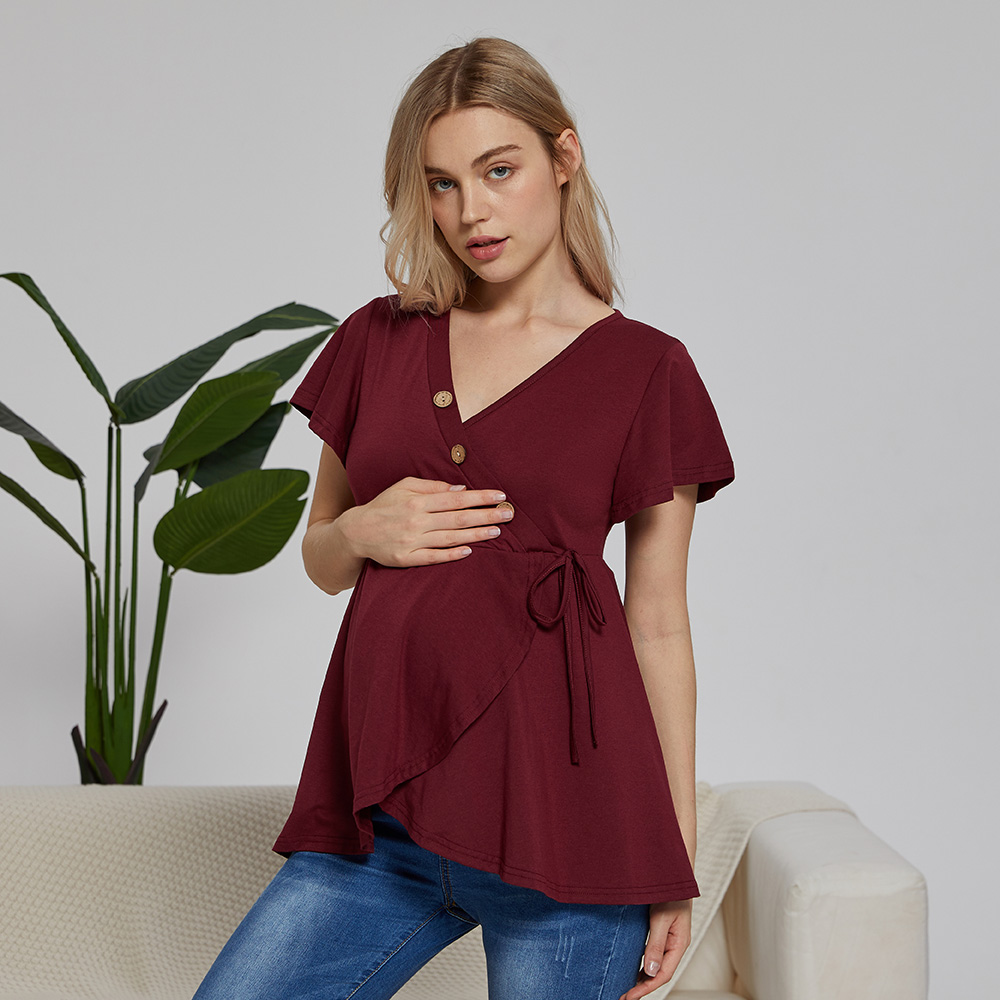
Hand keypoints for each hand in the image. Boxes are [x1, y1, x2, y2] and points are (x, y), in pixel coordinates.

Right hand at [342, 476, 511, 567]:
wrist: (356, 532)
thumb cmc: (384, 506)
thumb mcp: (403, 486)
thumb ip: (431, 486)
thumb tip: (459, 489)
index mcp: (416, 500)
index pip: (455, 498)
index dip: (480, 497)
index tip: (500, 496)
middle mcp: (415, 520)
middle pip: (458, 518)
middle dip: (486, 515)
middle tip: (508, 514)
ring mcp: (411, 541)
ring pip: (450, 538)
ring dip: (475, 534)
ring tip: (497, 531)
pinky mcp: (406, 559)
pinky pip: (433, 557)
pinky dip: (452, 555)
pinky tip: (470, 550)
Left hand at [619, 899, 691, 999]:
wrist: (672, 871)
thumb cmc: (670, 891)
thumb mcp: (661, 918)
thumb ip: (655, 944)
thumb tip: (650, 971)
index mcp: (679, 943)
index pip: (664, 974)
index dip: (646, 987)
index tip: (630, 996)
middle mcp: (676, 944)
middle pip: (660, 973)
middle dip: (643, 987)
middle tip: (624, 996)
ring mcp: (670, 938)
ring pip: (657, 965)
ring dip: (643, 977)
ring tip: (627, 988)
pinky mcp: (663, 931)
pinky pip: (654, 953)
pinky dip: (644, 964)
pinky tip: (635, 968)